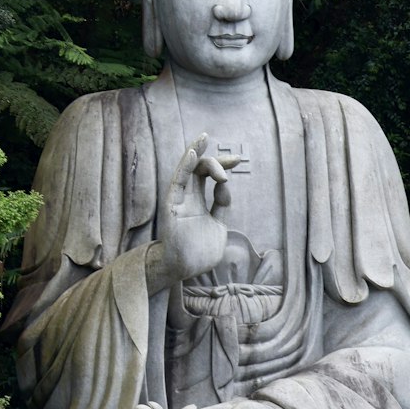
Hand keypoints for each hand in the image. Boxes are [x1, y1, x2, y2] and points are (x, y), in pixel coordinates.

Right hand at [146, 133, 239, 290]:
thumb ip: (222, 206)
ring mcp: (179, 200)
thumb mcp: (219, 226)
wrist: (185, 270)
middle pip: (200, 168)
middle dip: (218, 159)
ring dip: (196, 151)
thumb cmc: (199, 252)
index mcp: (199, 202)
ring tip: (205, 138)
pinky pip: (177, 182)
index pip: (209, 176)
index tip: (237, 161)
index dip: (223, 165)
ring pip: (186, 169)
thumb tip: (224, 186)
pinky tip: (193, 153)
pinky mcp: (172, 206)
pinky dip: (184, 166)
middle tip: (235, 160)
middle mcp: (188, 198)